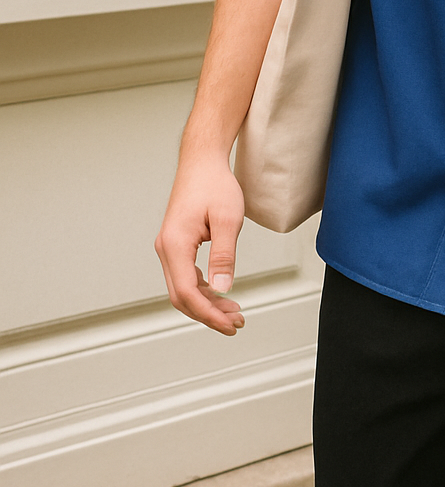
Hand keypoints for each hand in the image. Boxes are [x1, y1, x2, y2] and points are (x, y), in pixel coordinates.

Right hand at [155, 157, 245, 334]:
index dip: (208, 314)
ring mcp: (169, 247)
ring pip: (182, 288)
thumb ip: (224, 256)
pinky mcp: (176, 244)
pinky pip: (185, 276)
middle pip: (181, 296)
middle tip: (236, 323)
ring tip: (233, 312)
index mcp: (175, 245)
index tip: (230, 325)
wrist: (202, 161)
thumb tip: (222, 290)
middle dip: (208, 314)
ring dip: (206, 304)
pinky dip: (202, 289)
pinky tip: (220, 293)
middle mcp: (166, 249)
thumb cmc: (215, 184)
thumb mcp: (228, 219)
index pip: (186, 292)